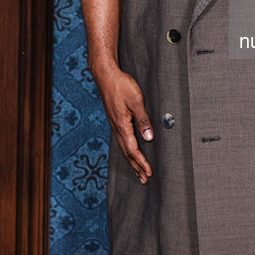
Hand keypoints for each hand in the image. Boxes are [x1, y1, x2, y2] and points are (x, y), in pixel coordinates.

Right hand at [92, 63, 153, 183]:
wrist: (105, 76)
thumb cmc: (121, 86)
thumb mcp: (136, 100)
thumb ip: (143, 119)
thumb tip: (149, 138)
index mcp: (122, 125)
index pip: (133, 149)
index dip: (141, 162)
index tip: (149, 172)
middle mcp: (117, 127)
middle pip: (127, 153)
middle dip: (136, 166)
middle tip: (144, 178)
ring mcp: (114, 124)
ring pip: (123, 147)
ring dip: (131, 160)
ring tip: (138, 170)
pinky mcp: (115, 119)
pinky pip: (121, 140)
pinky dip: (127, 150)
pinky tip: (129, 150)